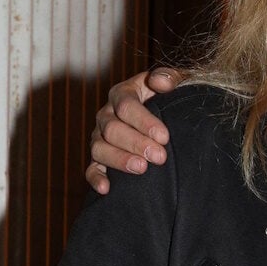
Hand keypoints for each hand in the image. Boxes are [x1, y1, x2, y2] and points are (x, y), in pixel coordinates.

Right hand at [85, 67, 184, 193]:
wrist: (167, 111)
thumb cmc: (172, 94)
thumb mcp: (175, 80)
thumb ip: (169, 76)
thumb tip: (160, 82)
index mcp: (123, 93)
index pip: (126, 106)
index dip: (144, 122)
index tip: (164, 137)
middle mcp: (107, 114)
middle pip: (112, 129)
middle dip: (136, 144)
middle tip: (159, 157)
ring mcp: (100, 136)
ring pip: (99, 148)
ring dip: (119, 160)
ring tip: (141, 169)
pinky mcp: (99, 156)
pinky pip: (91, 168)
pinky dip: (96, 178)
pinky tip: (106, 189)